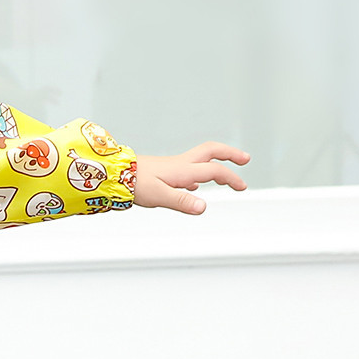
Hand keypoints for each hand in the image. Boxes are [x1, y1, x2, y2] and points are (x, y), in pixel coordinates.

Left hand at [130, 142, 250, 214]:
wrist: (114, 175)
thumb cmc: (133, 183)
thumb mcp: (159, 196)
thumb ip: (182, 201)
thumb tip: (203, 207)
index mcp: (182, 170)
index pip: (214, 171)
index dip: (231, 178)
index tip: (242, 187)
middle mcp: (180, 165)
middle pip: (211, 152)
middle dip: (230, 154)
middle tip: (244, 159)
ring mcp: (172, 167)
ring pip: (200, 160)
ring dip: (216, 163)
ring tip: (226, 174)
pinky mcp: (164, 173)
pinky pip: (187, 170)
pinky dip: (198, 175)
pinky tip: (194, 186)